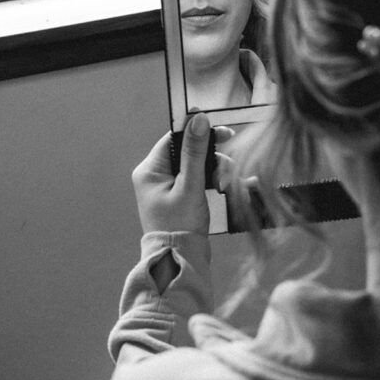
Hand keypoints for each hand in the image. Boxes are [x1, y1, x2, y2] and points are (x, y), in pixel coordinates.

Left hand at [132, 114, 232, 235]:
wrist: (180, 261)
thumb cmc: (181, 226)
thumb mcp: (190, 187)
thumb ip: (195, 153)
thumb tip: (199, 118)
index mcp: (149, 171)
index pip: (175, 138)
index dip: (200, 133)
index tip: (224, 133)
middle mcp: (154, 175)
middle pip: (188, 151)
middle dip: (212, 158)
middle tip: (230, 164)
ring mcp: (166, 186)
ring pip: (196, 165)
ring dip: (215, 171)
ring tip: (225, 185)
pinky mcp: (178, 196)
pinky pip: (197, 178)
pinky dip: (211, 181)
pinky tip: (223, 188)